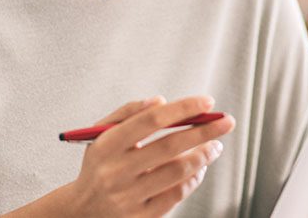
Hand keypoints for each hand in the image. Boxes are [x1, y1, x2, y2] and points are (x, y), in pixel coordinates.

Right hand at [69, 96, 234, 216]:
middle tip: (225, 121)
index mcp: (106, 145)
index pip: (150, 120)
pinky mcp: (140, 217)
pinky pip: (175, 195)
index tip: (206, 102)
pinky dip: (193, 179)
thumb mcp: (101, 134)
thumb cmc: (99, 165)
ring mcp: (128, 197)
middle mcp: (116, 172)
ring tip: (215, 145)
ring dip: (203, 156)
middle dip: (203, 132)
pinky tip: (199, 168)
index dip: (182, 109)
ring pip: (177, 173)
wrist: (82, 210)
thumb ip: (128, 113)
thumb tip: (160, 102)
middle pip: (169, 146)